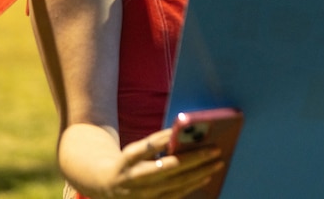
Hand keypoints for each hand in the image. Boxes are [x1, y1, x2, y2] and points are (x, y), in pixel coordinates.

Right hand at [80, 128, 224, 198]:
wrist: (106, 186)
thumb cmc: (128, 162)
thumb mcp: (135, 149)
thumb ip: (155, 142)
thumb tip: (183, 132)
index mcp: (129, 159)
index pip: (148, 148)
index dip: (166, 140)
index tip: (187, 134)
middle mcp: (135, 178)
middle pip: (169, 168)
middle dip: (195, 159)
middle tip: (215, 150)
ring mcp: (143, 194)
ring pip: (176, 184)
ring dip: (199, 173)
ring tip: (217, 163)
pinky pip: (175, 196)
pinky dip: (192, 186)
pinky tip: (206, 177)